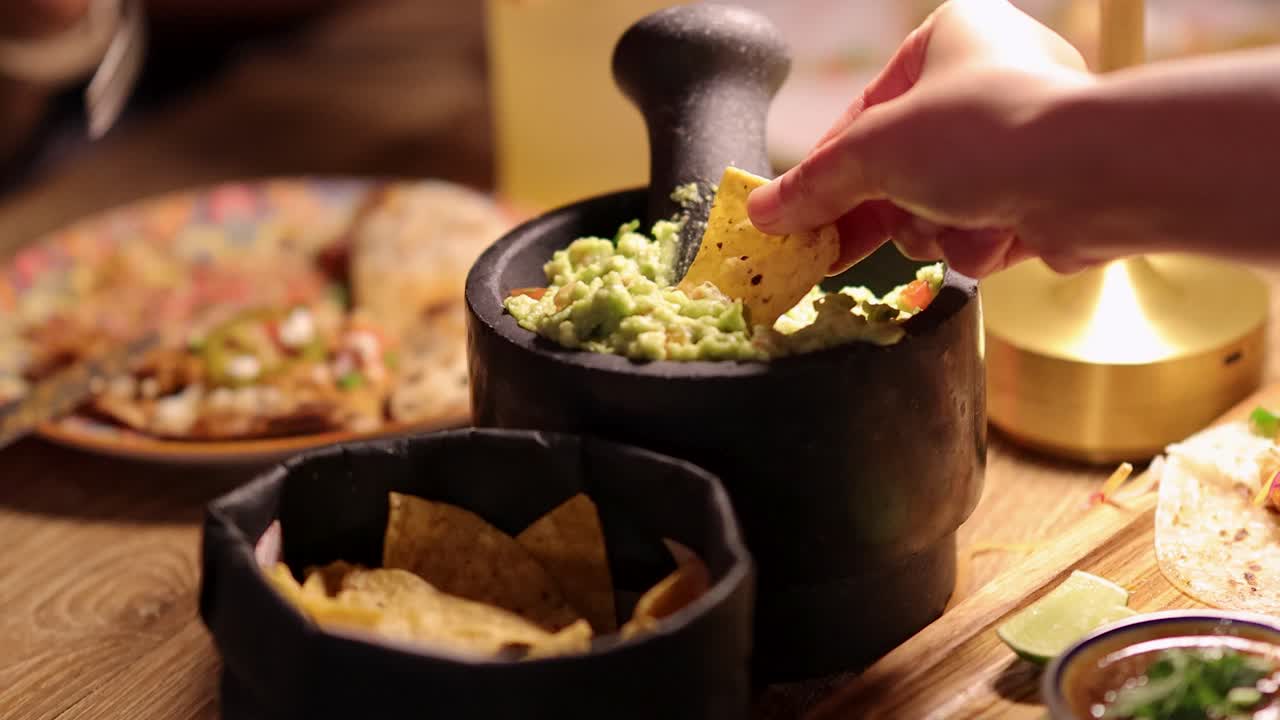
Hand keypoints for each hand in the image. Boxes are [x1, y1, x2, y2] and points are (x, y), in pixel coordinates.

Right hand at [747, 0, 1095, 277]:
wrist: (1092, 178)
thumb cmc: (985, 133)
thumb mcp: (874, 152)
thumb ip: (814, 185)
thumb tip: (762, 212)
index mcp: (951, 37)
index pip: (863, 114)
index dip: (825, 171)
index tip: (792, 214)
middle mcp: (990, 79)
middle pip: (898, 166)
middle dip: (885, 212)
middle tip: (833, 253)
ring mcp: (1020, 139)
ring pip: (937, 205)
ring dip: (936, 229)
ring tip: (956, 220)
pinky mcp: (1043, 193)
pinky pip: (980, 227)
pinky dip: (979, 241)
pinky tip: (996, 232)